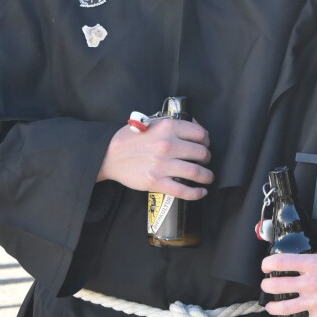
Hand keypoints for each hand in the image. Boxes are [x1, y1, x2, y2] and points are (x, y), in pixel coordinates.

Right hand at [97, 118, 212, 197]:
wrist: (108, 156)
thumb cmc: (129, 139)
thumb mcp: (150, 122)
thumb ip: (170, 124)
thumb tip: (193, 127)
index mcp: (167, 127)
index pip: (200, 133)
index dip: (206, 140)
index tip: (205, 144)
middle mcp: (167, 145)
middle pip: (201, 153)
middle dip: (207, 158)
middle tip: (205, 161)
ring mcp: (162, 165)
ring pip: (197, 172)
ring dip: (207, 176)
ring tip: (208, 177)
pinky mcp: (156, 182)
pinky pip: (183, 190)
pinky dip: (197, 193)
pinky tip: (201, 192)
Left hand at [261, 231, 316, 316]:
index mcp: (312, 264)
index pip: (280, 262)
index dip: (268, 263)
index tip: (266, 266)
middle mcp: (309, 283)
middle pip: (276, 286)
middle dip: (267, 286)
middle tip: (267, 285)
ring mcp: (315, 302)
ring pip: (285, 308)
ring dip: (274, 308)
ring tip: (271, 307)